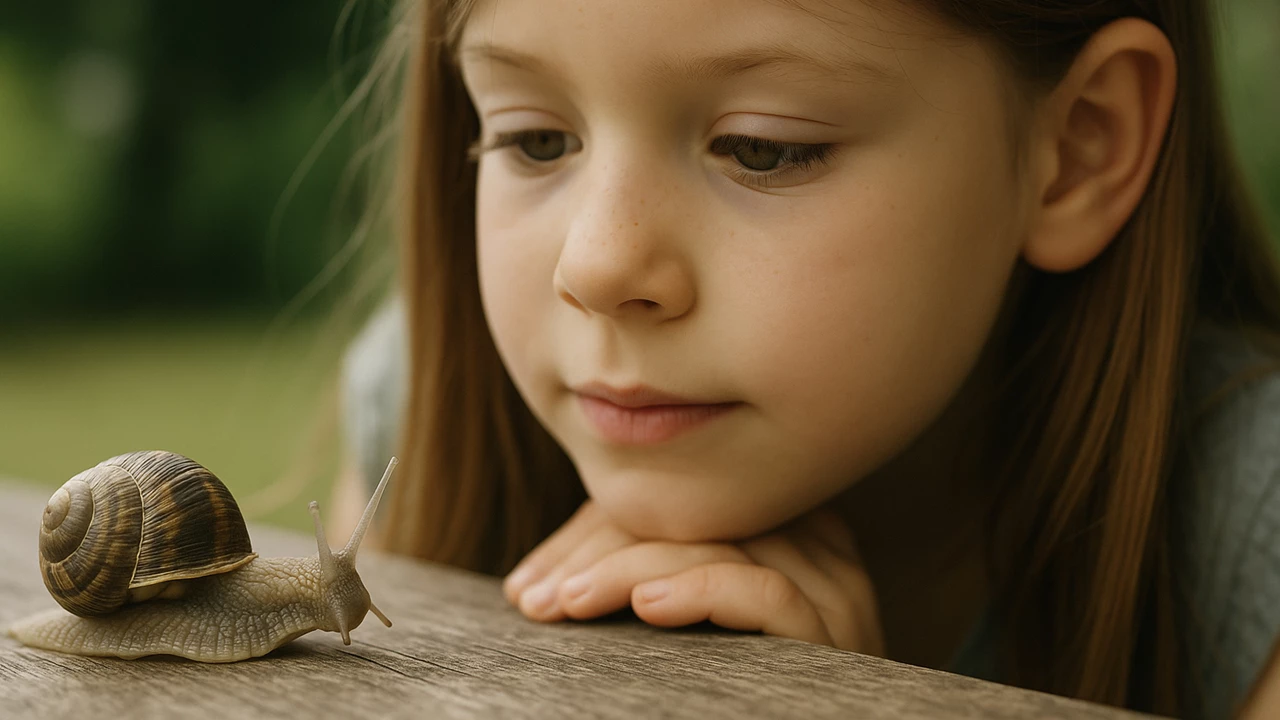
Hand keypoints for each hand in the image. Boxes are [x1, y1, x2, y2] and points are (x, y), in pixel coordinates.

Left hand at [502, 500, 883, 654]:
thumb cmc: (734, 698)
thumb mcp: (685, 632)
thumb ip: (643, 583)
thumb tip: (532, 586)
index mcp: (778, 533)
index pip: (680, 501)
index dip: (594, 531)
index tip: (528, 584)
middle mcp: (816, 549)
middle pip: (695, 512)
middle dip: (599, 549)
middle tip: (533, 597)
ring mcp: (832, 592)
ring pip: (720, 541)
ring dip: (628, 567)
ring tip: (567, 603)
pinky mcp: (834, 635)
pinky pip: (764, 591)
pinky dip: (697, 590)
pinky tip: (646, 607)